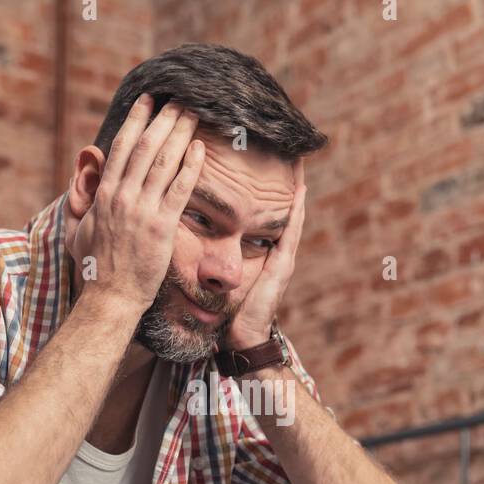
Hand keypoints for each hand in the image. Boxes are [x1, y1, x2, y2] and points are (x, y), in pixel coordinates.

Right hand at [73, 95, 204, 311]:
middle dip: (164, 118)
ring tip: (194, 113)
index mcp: (104, 194)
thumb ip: (84, 200)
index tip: (148, 100)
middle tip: (180, 98)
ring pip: (164, 162)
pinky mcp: (161, 227)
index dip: (136, 120)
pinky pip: (179, 191)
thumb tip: (85, 178)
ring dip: (180, 133)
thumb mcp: (80, 228)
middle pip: (146, 147)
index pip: (122, 147)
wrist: (110, 296)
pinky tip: (200, 149)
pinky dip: (190, 167)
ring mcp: (142, 211)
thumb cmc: (95, 267)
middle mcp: (122, 197)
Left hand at [224, 159, 306, 349]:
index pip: (259, 209)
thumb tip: (184, 232)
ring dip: (293, 185)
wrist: (240, 337)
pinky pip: (291, 231)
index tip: (252, 155)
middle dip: (278, 177)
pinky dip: (297, 210)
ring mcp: (280, 256)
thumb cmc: (225, 309)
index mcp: (254, 248)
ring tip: (295, 156)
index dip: (258, 185)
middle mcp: (271, 248)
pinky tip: (299, 188)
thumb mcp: (214, 274)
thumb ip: (208, 255)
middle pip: (276, 205)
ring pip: (289, 211)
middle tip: (279, 145)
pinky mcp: (282, 265)